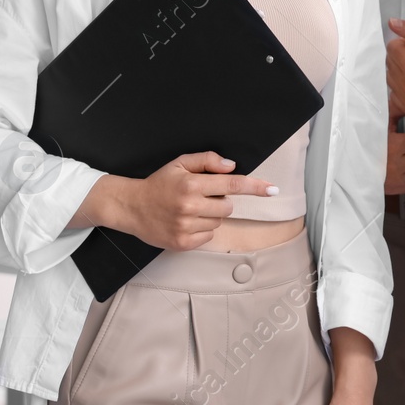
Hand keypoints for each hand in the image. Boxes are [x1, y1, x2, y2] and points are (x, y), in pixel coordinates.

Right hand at [98, 152, 275, 250]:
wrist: (131, 207)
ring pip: (219, 221)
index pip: (232, 184)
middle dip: (220, 200)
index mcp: (192, 184)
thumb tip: (232, 166)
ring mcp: (186, 227)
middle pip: (228, 206)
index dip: (255, 186)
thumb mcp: (180, 164)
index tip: (273, 189)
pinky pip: (209, 235)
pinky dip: (202, 229)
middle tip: (200, 197)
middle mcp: (190, 206)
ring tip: (189, 209)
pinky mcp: (183, 243)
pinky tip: (186, 222)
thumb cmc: (159, 184)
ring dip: (210, 215)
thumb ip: (207, 161)